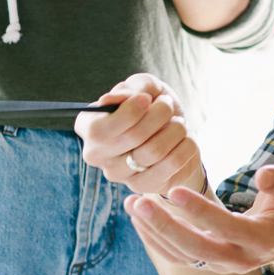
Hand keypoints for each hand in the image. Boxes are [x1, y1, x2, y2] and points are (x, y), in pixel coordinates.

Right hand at [75, 74, 206, 195]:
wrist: (173, 132)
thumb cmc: (152, 105)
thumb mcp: (144, 87)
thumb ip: (130, 89)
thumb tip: (107, 101)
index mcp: (88, 126)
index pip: (101, 127)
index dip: (131, 110)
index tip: (147, 98)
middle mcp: (95, 153)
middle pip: (132, 137)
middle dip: (159, 114)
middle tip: (167, 105)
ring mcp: (117, 174)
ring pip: (153, 151)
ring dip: (174, 129)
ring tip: (177, 123)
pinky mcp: (142, 186)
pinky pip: (171, 164)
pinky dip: (185, 146)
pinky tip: (184, 139)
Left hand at [124, 165, 273, 274]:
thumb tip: (262, 174)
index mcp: (262, 238)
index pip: (227, 227)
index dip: (200, 211)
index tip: (176, 189)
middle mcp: (240, 258)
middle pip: (197, 250)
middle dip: (165, 227)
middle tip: (139, 202)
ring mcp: (223, 264)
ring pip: (182, 256)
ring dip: (153, 232)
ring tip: (132, 204)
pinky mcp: (209, 263)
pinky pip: (177, 256)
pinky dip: (155, 239)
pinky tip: (139, 217)